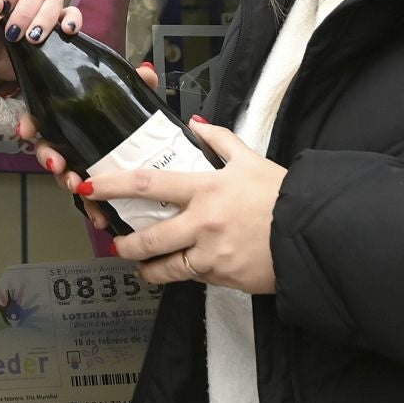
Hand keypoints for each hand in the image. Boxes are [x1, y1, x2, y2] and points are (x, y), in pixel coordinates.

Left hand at [0, 0, 81, 83]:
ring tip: (32, 39)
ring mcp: (43, 8)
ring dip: (44, 19)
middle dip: (25, 11)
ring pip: (54, 0)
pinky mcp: (57, 25)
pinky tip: (67, 30)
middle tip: (13, 33)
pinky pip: (72, 14)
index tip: (4, 5)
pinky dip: (73, 20)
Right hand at [25, 62, 159, 231]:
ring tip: (77, 187)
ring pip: (64, 175)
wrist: (151, 150)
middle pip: (48, 150)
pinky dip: (93, 209)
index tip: (25, 130)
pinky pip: (89, 200)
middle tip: (58, 164)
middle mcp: (69, 143)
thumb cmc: (128, 120)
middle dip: (48, 158)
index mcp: (71, 119)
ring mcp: (80, 166)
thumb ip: (138, 83)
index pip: (42, 117)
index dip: (29, 123)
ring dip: (67, 183)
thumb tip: (146, 74)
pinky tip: (101, 217)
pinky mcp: (96, 187)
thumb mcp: (132, 98)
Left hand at [83, 120, 285, 294]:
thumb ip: (219, 140)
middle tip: (118, 244)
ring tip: (143, 267)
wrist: (315, 234)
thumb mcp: (251, 159)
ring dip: (148, 269)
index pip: (147, 184)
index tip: (88, 187)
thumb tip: (194, 124)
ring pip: (166, 268)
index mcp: (205, 188)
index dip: (112, 186)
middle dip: (126, 245)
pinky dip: (186, 275)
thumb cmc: (283, 195)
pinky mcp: (223, 277)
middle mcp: (202, 222)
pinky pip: (195, 278)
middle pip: (148, 237)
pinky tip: (186, 269)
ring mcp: (212, 254)